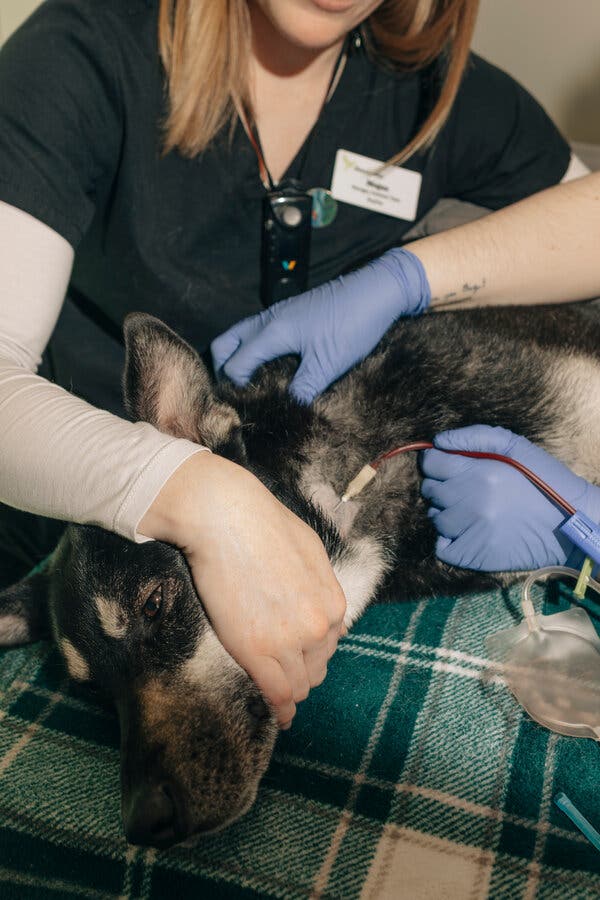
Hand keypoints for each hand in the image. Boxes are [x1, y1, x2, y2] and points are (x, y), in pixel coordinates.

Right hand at [139, 452, 346, 726]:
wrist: (224, 518)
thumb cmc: (263, 525)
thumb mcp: (310, 551)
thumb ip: (320, 585)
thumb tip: (321, 604)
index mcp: (333, 602)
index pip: (332, 643)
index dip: (315, 649)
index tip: (300, 654)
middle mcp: (318, 627)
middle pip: (317, 667)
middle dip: (304, 670)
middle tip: (285, 670)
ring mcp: (288, 642)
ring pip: (298, 685)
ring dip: (290, 690)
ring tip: (279, 694)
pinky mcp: (255, 651)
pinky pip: (276, 694)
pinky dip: (279, 711)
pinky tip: (279, 718)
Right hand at [211, 248, 429, 403]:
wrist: (379, 289)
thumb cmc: (354, 323)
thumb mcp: (328, 365)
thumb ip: (302, 389)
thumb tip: (285, 410)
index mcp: (272, 331)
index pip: (234, 364)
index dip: (235, 388)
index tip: (248, 406)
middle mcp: (268, 319)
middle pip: (225, 345)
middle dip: (223, 369)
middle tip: (238, 393)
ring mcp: (278, 313)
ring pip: (240, 335)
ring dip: (238, 358)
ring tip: (252, 383)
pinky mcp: (291, 312)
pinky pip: (258, 331)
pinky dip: (253, 348)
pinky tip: (273, 366)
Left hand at [420, 425, 599, 570]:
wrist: (571, 526)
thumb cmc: (544, 481)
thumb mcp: (516, 446)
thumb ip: (474, 437)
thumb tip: (438, 442)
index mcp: (478, 472)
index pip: (430, 463)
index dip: (436, 463)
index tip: (449, 467)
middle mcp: (469, 501)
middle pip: (430, 490)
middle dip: (444, 487)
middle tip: (468, 490)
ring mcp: (469, 531)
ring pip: (435, 517)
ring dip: (448, 513)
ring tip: (475, 512)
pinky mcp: (472, 556)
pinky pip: (441, 547)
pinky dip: (448, 540)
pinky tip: (468, 533)